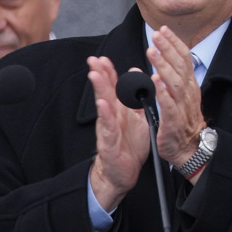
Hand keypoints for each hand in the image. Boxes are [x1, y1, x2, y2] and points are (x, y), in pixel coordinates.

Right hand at [87, 55, 151, 211]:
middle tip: (94, 60)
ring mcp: (109, 129)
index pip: (113, 87)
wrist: (123, 172)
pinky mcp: (109, 143)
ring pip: (103, 106)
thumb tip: (135, 76)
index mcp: (120, 110)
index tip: (103, 58)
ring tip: (95, 76)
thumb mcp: (137, 118)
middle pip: (105, 92)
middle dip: (100, 75)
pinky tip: (103, 106)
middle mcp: (112, 117)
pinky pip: (108, 128)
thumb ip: (136, 98)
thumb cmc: (129, 146)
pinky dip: (106, 116)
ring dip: (100, 91)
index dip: (108, 72)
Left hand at [146, 26, 206, 177]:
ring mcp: (182, 107)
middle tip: (156, 35)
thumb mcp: (179, 96)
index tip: (163, 29)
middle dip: (167, 49)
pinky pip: (168, 104)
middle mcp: (188, 93)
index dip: (174, 43)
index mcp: (189, 86)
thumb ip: (168, 78)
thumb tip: (153, 61)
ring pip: (174, 82)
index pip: (184, 59)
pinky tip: (154, 80)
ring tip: (152, 51)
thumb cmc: (182, 122)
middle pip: (179, 66)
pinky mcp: (174, 121)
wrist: (190, 148)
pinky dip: (162, 91)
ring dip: (163, 65)